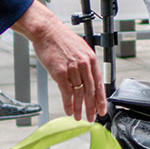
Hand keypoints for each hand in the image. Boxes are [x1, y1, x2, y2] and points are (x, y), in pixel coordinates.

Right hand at [13, 1, 103, 120]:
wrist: (47, 31)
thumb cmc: (61, 40)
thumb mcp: (80, 50)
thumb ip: (85, 65)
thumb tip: (87, 80)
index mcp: (91, 59)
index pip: (99, 83)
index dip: (101, 99)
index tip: (102, 109)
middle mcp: (84, 64)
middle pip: (91, 91)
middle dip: (91, 107)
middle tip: (92, 117)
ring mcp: (73, 68)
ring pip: (79, 93)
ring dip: (79, 108)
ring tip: (79, 117)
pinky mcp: (60, 72)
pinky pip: (66, 92)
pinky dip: (68, 104)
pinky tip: (69, 110)